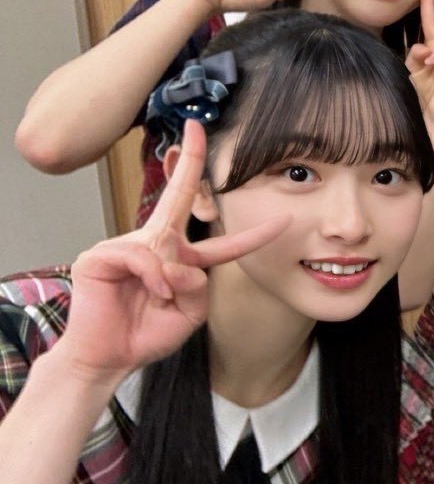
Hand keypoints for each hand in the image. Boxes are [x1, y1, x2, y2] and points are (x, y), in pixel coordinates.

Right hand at [55, 122, 287, 386]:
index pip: (220, 241)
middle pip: (178, 195)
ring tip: (160, 299)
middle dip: (189, 160)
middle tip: (198, 127)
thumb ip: (200, 284)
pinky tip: (150, 293)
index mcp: (179, 257)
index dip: (252, 234)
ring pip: (170, 248)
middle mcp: (154, 242)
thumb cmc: (149, 333)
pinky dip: (153, 278)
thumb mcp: (192, 309)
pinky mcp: (101, 254)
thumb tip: (182, 262)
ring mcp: (126, 245)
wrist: (110, 357)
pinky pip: (144, 257)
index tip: (282, 220)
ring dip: (174, 281)